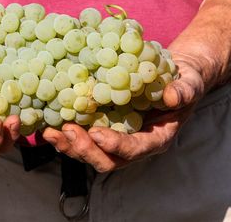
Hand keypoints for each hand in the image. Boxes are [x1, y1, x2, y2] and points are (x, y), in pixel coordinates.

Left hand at [43, 51, 207, 171]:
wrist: (170, 78)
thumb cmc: (182, 83)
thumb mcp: (189, 84)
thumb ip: (184, 91)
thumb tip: (172, 97)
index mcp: (155, 138)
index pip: (135, 149)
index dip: (116, 145)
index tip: (96, 132)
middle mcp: (132, 145)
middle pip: (107, 160)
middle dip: (85, 149)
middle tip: (68, 130)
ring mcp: (115, 138)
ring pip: (90, 153)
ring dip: (69, 146)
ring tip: (50, 132)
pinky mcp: (102, 128)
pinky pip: (82, 139)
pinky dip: (65, 135)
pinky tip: (49, 125)